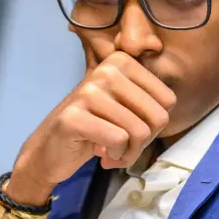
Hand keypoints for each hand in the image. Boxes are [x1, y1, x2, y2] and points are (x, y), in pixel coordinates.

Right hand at [9, 52, 175, 202]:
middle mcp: (106, 70)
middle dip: (144, 142)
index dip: (155, 125)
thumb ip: (148, 99)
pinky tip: (100, 155)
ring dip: (129, 153)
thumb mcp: (123, 105)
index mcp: (121, 62)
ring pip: (139, 132)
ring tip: (111, 152)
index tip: (132, 129)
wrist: (49, 150)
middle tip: (123, 146)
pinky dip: (115, 157)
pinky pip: (118, 140)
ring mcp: (88, 92)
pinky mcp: (74, 117)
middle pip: (157, 117)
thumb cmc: (93, 129)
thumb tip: (170, 105)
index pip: (168, 101)